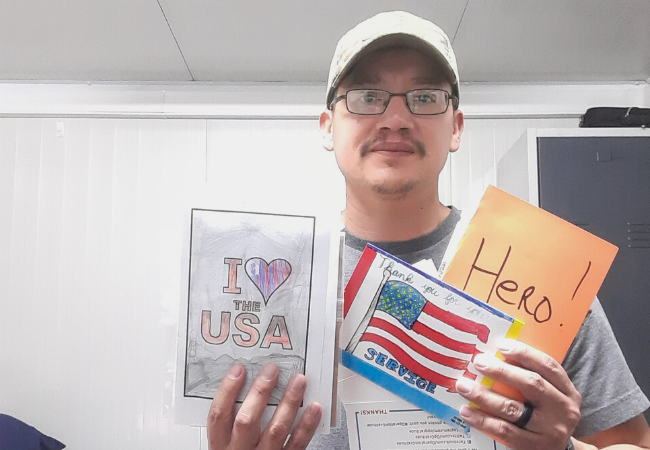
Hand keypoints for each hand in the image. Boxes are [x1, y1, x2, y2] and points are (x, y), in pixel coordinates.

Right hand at [207, 363, 321, 449]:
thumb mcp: (226, 445)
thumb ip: (232, 422)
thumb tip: (248, 386)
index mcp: (220, 446)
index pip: (219, 415)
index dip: (228, 390)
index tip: (239, 370)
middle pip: (247, 420)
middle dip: (260, 392)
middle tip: (272, 371)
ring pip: (276, 429)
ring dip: (289, 402)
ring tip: (299, 381)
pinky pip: (297, 444)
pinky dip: (307, 425)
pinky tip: (314, 407)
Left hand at [454, 340, 581, 449]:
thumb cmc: (549, 415)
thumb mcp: (552, 395)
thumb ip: (533, 377)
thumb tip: (496, 356)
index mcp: (567, 391)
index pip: (548, 366)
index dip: (525, 353)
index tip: (501, 345)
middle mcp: (562, 409)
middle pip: (531, 384)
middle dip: (501, 371)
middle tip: (478, 362)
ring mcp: (549, 430)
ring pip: (513, 409)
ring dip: (484, 395)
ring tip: (463, 386)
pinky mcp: (534, 447)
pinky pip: (504, 431)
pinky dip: (483, 420)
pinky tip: (467, 412)